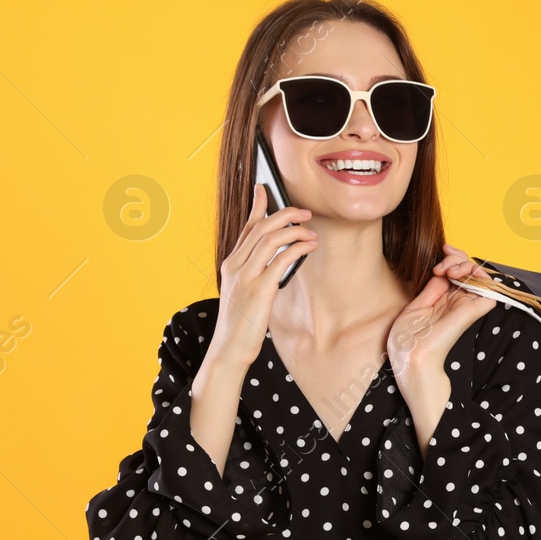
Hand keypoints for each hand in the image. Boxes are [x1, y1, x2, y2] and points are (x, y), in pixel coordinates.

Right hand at [211, 183, 314, 367]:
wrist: (229, 349)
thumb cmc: (241, 324)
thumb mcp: (245, 293)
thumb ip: (257, 274)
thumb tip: (281, 259)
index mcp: (231, 264)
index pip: (245, 228)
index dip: (257, 207)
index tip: (265, 189)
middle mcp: (235, 266)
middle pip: (260, 228)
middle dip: (284, 214)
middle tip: (304, 212)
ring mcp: (245, 277)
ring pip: (269, 239)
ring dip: (294, 231)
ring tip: (311, 232)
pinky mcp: (259, 290)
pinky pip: (280, 260)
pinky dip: (297, 249)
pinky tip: (310, 247)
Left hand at [386, 243, 498, 388]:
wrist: (409, 357)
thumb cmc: (408, 339)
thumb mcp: (416, 306)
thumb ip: (433, 289)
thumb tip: (443, 272)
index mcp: (445, 301)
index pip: (458, 272)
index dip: (453, 257)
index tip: (440, 252)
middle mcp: (458, 302)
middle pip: (470, 271)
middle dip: (457, 258)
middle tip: (440, 265)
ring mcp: (466, 307)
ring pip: (481, 277)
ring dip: (466, 264)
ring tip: (447, 269)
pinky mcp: (471, 312)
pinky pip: (490, 293)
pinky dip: (481, 278)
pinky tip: (458, 275)